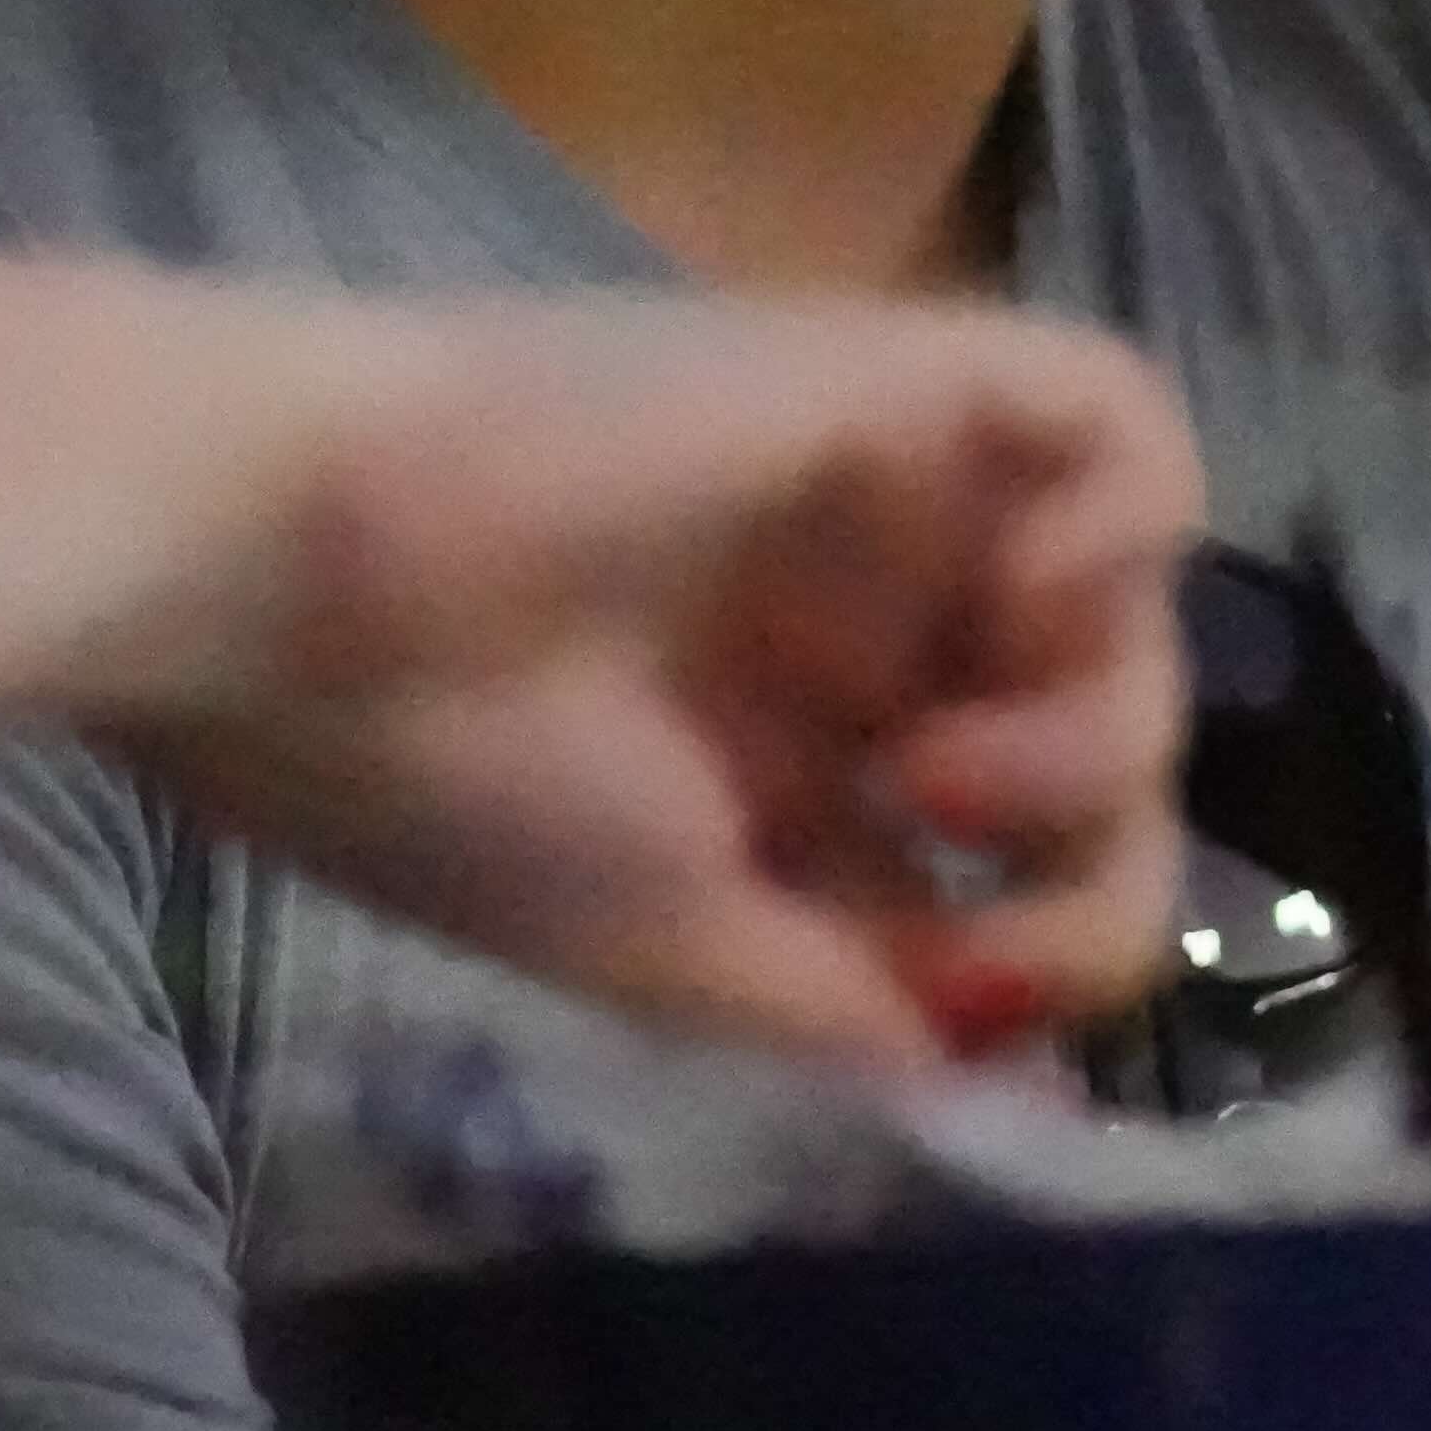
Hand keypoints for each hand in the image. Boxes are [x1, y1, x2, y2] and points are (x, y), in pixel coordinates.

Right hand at [88, 291, 1205, 1069]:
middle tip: (950, 855)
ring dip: (1095, 720)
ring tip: (934, 760)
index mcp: (796, 757)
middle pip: (1107, 731)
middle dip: (1093, 844)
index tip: (957, 992)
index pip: (1028, 861)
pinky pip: (1120, 417)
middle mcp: (865, 626)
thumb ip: (840, 995)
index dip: (1053, 948)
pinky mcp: (903, 382)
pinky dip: (1132, 520)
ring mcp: (893, 504)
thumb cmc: (441, 770)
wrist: (299, 575)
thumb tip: (991, 1048)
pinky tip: (1024, 599)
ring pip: (1132, 597)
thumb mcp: (661, 945)